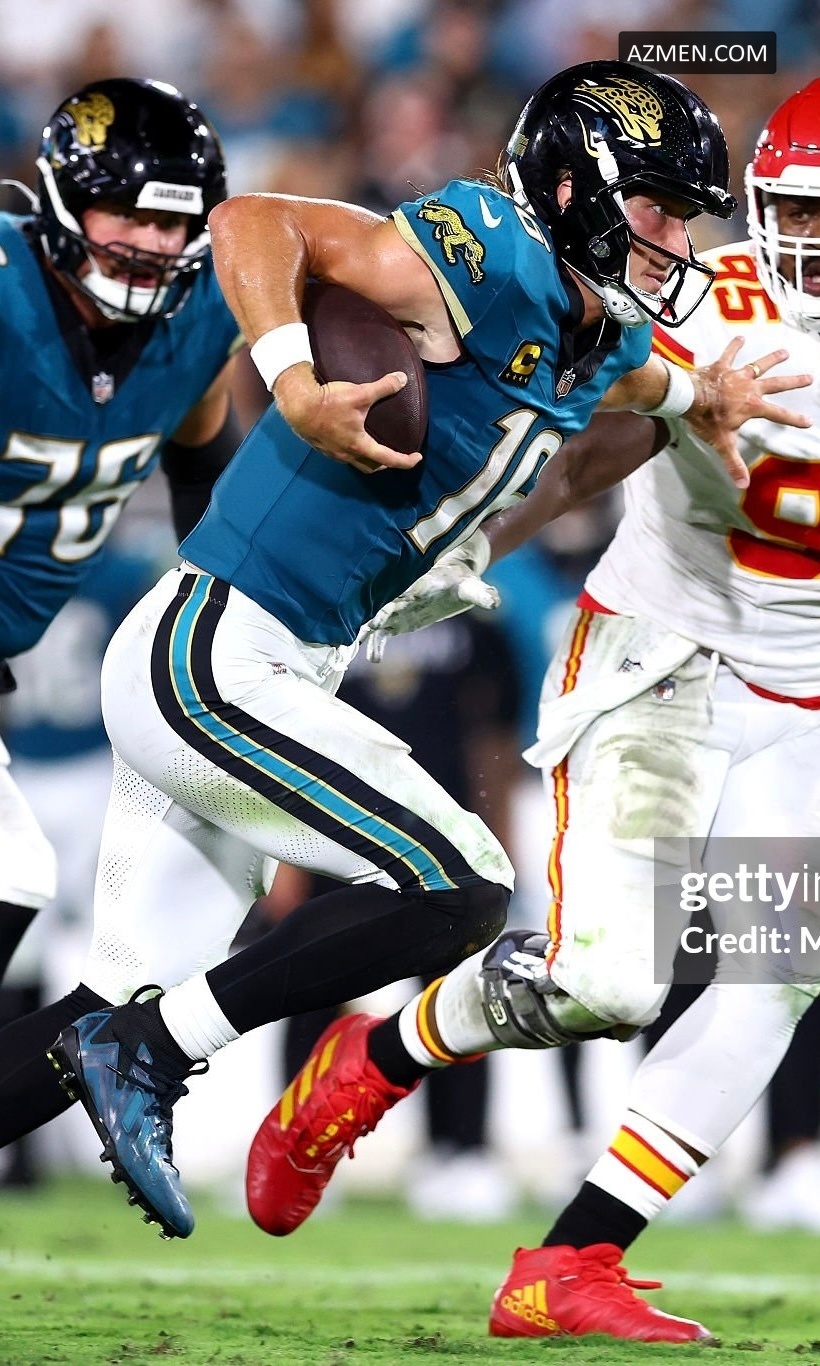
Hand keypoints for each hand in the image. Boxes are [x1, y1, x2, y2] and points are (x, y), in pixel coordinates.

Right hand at [274, 363, 421, 472]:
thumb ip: (383, 387)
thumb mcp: (359, 393)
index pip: (388, 459)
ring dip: (367, 459)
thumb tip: (402, 379)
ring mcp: (332, 453)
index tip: (416, 458)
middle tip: (394, 455)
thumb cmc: (328, 402)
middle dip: (385, 464)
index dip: (405, 461)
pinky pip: (341, 455)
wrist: (297, 405)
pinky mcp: (321, 447)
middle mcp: (346, 454)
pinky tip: (350, 439)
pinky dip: (351, 452)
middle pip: (371, 467)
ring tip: (373, 448)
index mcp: (359, 445)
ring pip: (355, 463)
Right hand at [362, 530, 498, 662]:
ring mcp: (398, 610)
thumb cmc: (463, 582)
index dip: (391, 605)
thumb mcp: (473, 588)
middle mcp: (403, 598)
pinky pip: (382, 634)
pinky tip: (373, 660)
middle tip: (368, 628)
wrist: (452, 577)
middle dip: (375, 618)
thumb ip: (482, 595)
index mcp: (418, 588)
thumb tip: (496, 601)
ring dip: (368, 634)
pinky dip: (376, 644)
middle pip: (384, 608)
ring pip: (377, 622)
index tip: (380, 616)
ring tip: (365, 653)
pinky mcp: (398, 621)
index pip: (402, 596)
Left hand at [689, 339, 811, 489]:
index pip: (778, 415)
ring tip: (785, 352)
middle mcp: (750, 388)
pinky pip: (730, 354)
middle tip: (809, 377)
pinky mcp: (722, 366)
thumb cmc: (706, 420)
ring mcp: (736, 375)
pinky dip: (735, 346)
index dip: (794, 419)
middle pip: (776, 384)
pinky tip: (741, 337)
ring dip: (772, 358)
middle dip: (793, 382)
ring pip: (759, 364)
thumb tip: (743, 485)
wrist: (688, 397)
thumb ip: (733, 463)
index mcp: (753, 406)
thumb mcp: (722, 444)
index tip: (809, 421)